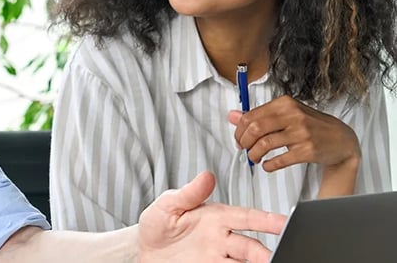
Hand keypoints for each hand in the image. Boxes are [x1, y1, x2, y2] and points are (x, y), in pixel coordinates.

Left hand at [138, 171, 285, 262]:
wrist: (144, 250)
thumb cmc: (158, 224)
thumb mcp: (167, 205)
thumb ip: (188, 194)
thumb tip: (207, 176)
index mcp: (216, 217)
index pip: (246, 217)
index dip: (267, 219)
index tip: (285, 222)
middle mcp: (223, 239)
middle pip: (251, 247)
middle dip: (264, 253)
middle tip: (272, 257)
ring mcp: (218, 259)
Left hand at [228, 95, 359, 176]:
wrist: (342, 139)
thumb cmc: (311, 125)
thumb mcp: (286, 114)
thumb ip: (259, 115)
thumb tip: (232, 115)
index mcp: (285, 103)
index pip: (250, 116)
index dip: (239, 130)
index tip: (239, 139)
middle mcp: (293, 115)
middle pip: (255, 128)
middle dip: (244, 142)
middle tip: (244, 149)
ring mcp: (302, 133)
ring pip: (264, 144)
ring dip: (254, 154)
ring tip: (254, 158)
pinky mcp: (308, 150)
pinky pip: (279, 160)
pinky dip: (268, 165)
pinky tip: (267, 165)